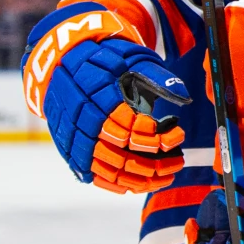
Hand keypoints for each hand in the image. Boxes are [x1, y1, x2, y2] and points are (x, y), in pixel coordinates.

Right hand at [24, 14, 189, 193]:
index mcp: (98, 97)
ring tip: (165, 177)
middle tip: (178, 161)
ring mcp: (73, 138)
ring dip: (140, 178)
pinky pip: (93, 174)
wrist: (59, 63)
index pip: (130, 127)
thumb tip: (184, 97)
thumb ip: (157, 77)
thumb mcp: (131, 59)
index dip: (157, 136)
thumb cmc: (102, 60)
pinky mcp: (69, 149)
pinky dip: (116, 184)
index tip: (177, 134)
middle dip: (154, 163)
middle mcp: (83, 121)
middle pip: (120, 154)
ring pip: (107, 169)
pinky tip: (138, 185)